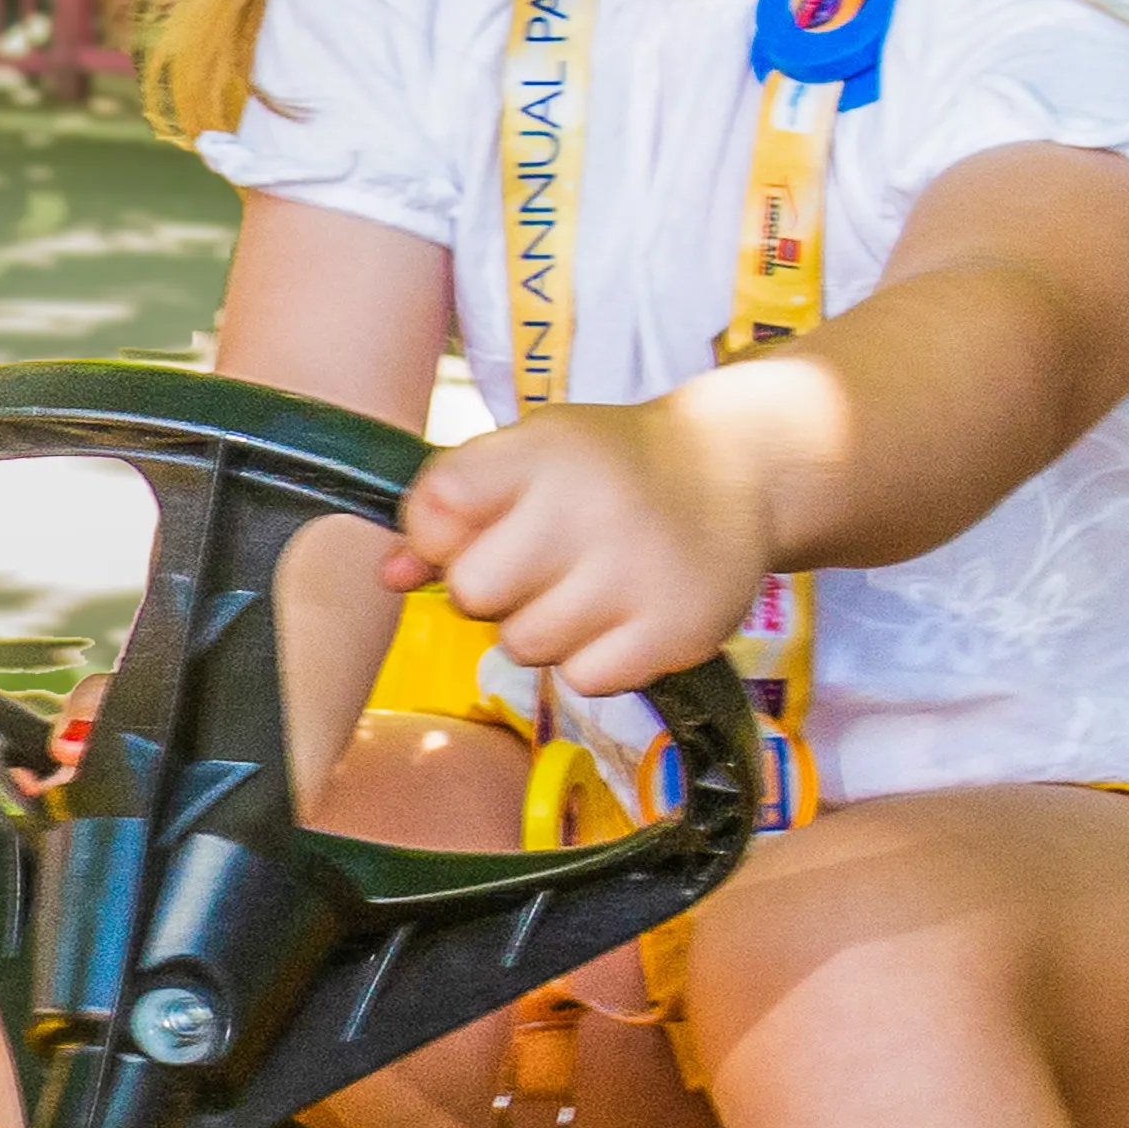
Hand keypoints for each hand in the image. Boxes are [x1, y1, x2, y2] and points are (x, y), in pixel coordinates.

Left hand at [397, 396, 780, 700]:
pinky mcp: (677, 630)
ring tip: (585, 588)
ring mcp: (640, 571)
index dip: (435, 535)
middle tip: (537, 566)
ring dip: (541, 629)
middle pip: (474, 591)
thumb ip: (452, 505)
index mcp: (546, 448)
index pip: (437, 507)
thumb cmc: (609, 468)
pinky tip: (622, 616)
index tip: (473, 529)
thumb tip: (388, 578)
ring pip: (524, 645)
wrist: (740, 472)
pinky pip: (582, 680)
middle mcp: (593, 504)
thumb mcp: (531, 456)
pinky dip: (592, 660)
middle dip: (490, 589)